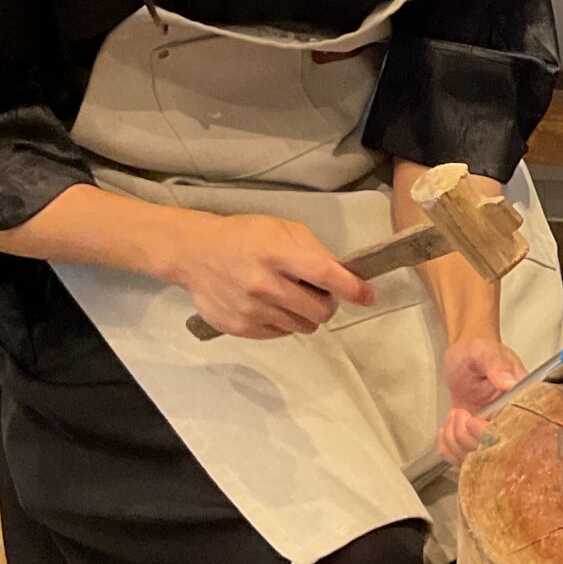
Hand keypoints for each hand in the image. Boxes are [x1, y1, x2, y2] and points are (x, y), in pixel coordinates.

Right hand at [165, 211, 371, 340]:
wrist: (194, 253)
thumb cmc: (242, 237)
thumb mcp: (280, 229)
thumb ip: (313, 250)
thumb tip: (343, 275)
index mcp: (277, 254)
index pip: (325, 275)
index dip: (352, 288)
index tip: (368, 296)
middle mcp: (264, 284)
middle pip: (319, 310)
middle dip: (328, 304)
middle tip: (319, 294)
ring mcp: (251, 310)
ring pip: (303, 327)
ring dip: (306, 315)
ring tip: (290, 297)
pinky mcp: (240, 328)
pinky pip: (280, 334)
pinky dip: (284, 323)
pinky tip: (270, 305)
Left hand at [438, 336, 527, 465]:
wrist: (463, 356)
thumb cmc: (477, 351)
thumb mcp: (484, 352)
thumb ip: (496, 364)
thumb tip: (509, 382)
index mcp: (521, 402)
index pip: (514, 433)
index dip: (490, 433)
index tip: (474, 419)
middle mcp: (509, 422)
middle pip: (493, 453)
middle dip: (467, 437)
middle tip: (459, 413)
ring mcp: (491, 433)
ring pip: (475, 459)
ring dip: (455, 440)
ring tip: (455, 415)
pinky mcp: (474, 439)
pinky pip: (459, 458)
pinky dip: (448, 447)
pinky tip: (448, 428)